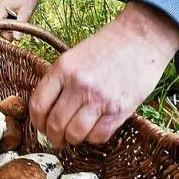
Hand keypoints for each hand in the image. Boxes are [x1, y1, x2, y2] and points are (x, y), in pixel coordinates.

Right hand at [0, 0, 46, 40]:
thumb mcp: (26, 12)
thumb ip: (20, 26)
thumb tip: (16, 40)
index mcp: (0, 8)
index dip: (6, 34)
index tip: (16, 36)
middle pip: (0, 27)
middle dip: (11, 31)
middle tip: (22, 27)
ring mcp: (0, 9)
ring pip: (4, 25)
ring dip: (13, 26)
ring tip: (22, 19)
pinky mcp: (4, 10)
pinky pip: (6, 21)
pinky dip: (13, 22)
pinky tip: (20, 17)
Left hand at [30, 1, 178, 148]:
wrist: (141, 38)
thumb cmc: (107, 46)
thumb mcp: (74, 56)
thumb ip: (60, 81)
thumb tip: (47, 111)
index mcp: (63, 69)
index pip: (38, 105)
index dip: (37, 122)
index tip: (42, 127)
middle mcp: (78, 84)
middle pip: (55, 124)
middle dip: (54, 136)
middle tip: (58, 138)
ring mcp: (99, 98)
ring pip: (75, 134)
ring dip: (73, 140)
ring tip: (76, 136)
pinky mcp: (119, 109)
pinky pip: (98, 136)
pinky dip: (93, 138)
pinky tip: (94, 130)